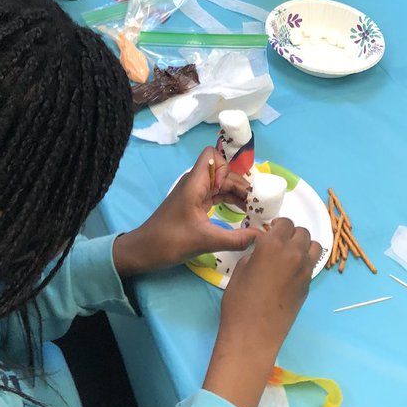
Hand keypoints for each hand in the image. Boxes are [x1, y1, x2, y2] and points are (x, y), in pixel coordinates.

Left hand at [113, 148, 259, 277]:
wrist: (144, 251)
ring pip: (221, 185)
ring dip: (238, 194)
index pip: (212, 156)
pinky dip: (230, 201)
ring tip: (256, 209)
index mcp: (194, 183)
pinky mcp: (195, 205)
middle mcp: (195, 184)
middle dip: (241, 184)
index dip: (229, 166)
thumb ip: (235, 239)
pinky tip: (243, 213)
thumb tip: (263, 236)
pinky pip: (216, 196)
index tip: (242, 189)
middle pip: (223, 172)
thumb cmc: (170, 241)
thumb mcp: (205, 240)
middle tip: (260, 203)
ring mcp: (195, 194)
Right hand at [205, 220, 319, 406]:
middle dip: (291, 234)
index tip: (270, 232)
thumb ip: (255, 254)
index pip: (285, 223)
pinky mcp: (308, 287)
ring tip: (289, 255)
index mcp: (272, 244)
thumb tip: (263, 251)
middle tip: (279, 243)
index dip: (277, 226)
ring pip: (313, 246)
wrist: (254, 335)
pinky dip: (304, 262)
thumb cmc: (239, 302)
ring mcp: (304, 271)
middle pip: (302, 232)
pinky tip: (290, 272)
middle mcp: (293, 253)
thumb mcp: (240, 270)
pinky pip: (311, 265)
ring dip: (303, 246)